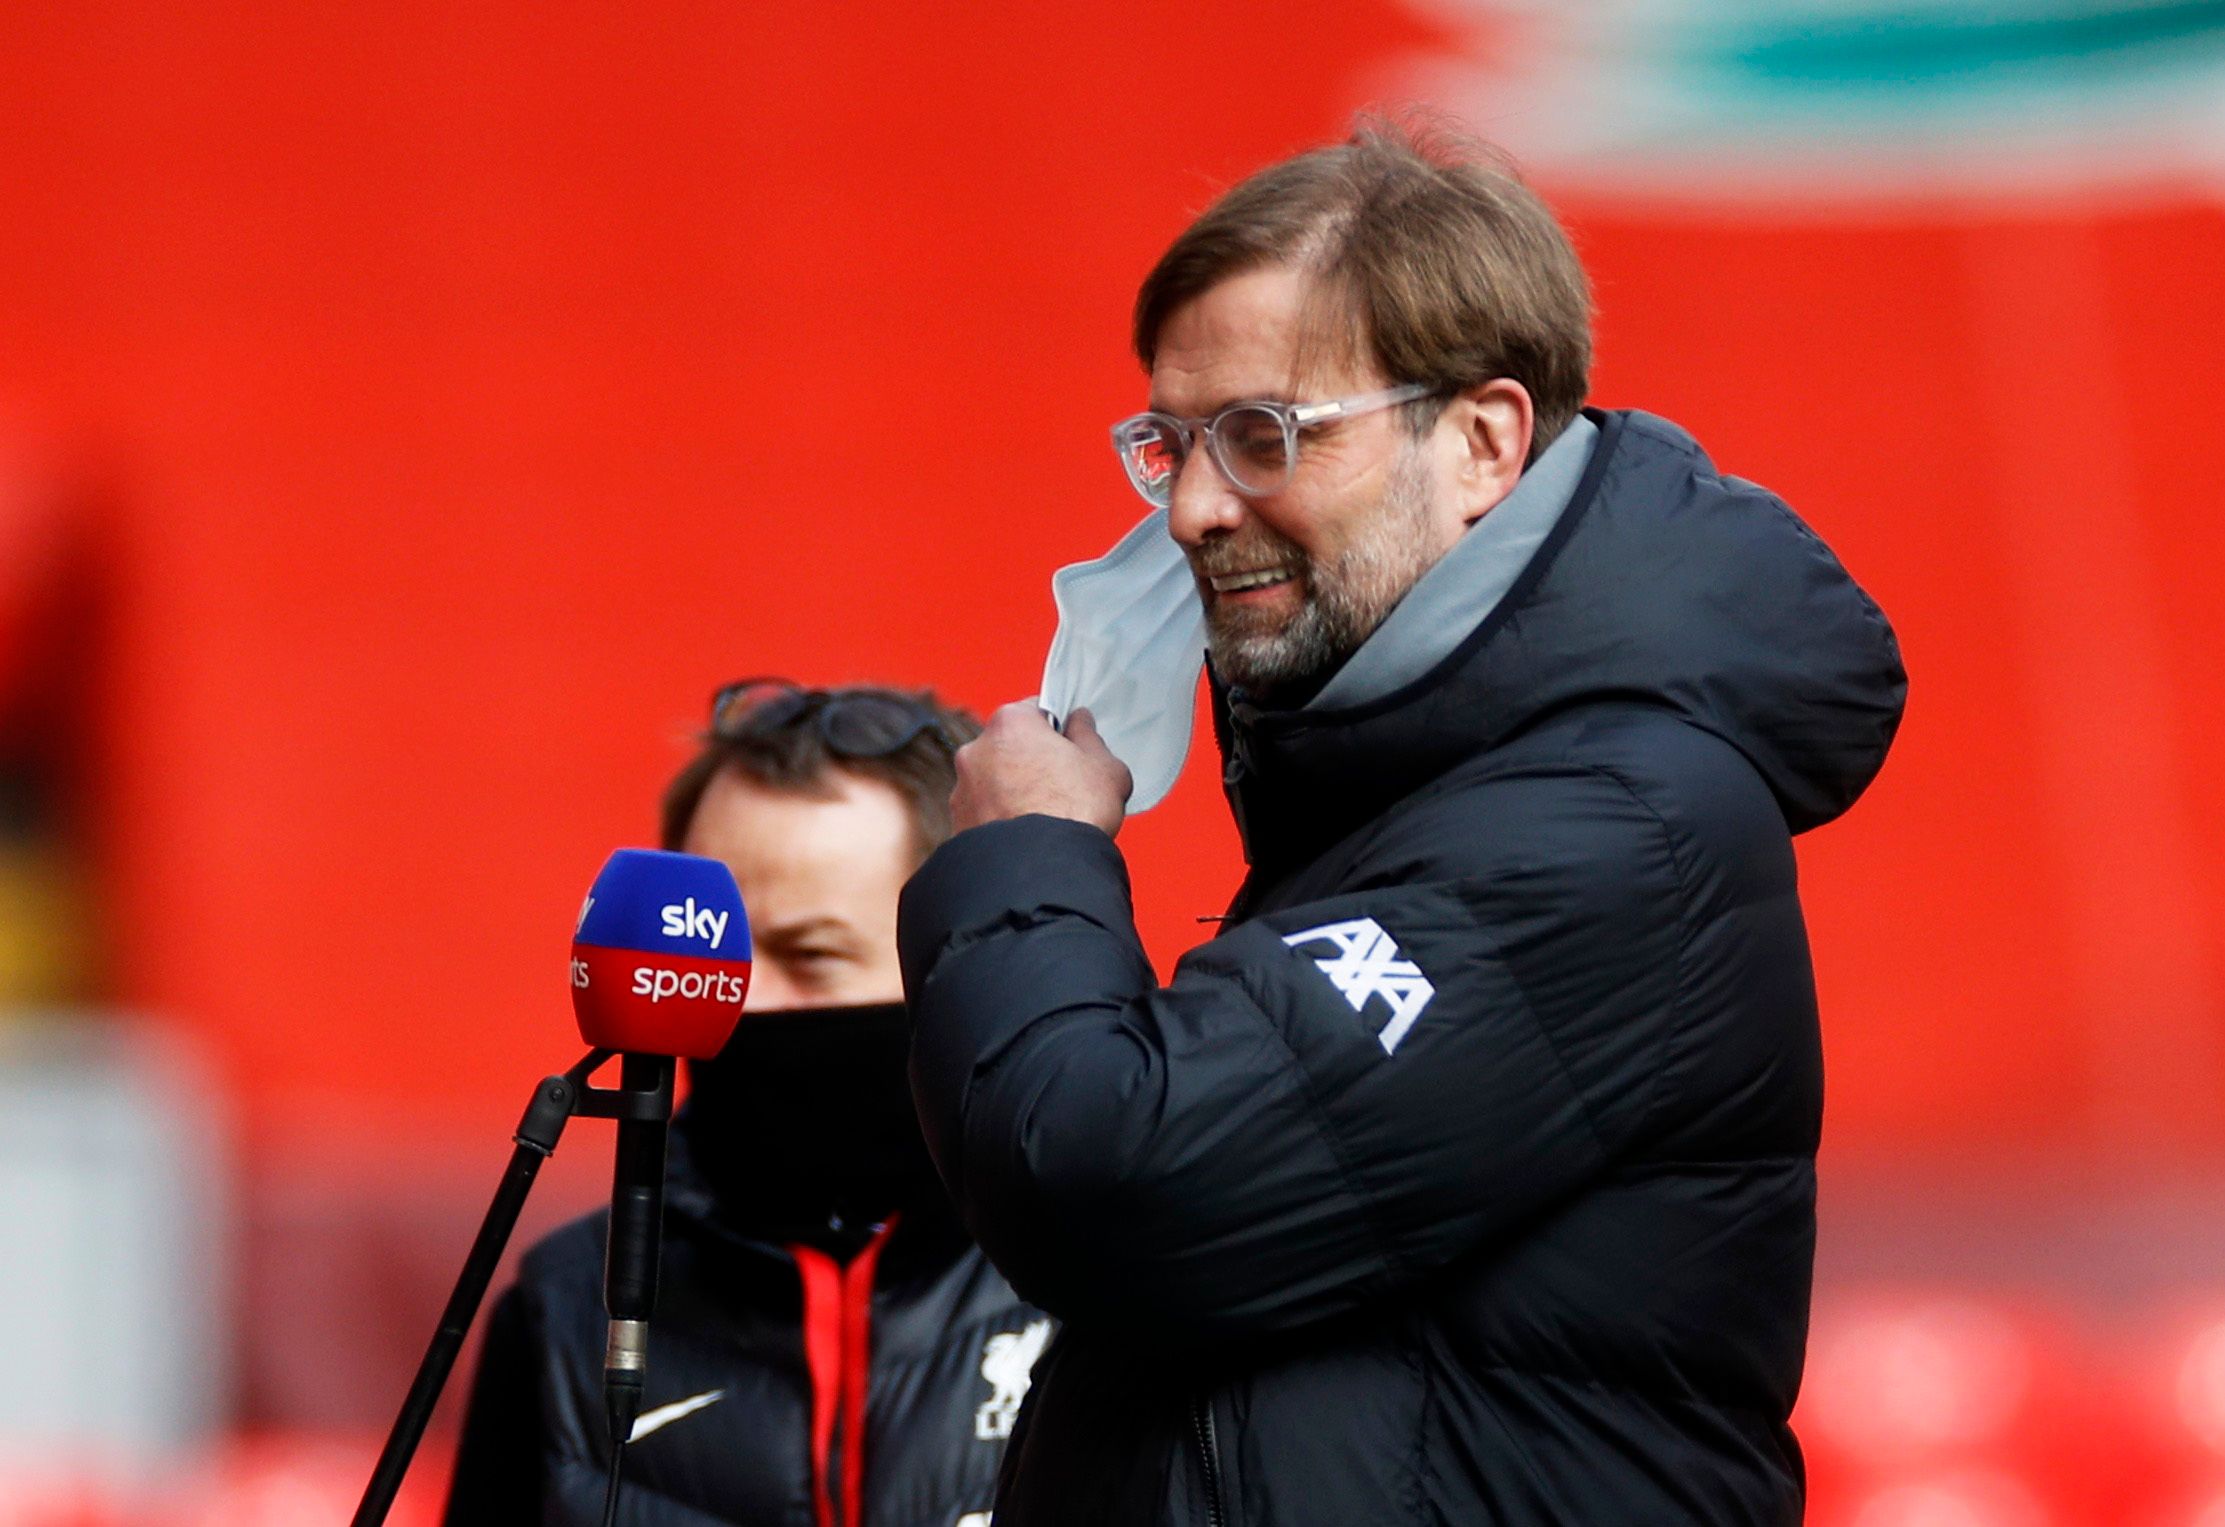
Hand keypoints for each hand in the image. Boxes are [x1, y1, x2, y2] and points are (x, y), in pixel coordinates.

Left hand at [951, 703, 1133, 836]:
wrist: (1041, 871)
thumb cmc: (1073, 813)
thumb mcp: (1106, 767)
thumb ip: (1090, 736)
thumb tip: (1080, 723)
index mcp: (1011, 723)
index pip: (1036, 711)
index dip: (1058, 731)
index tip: (1070, 748)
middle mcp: (977, 749)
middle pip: (1011, 746)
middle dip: (1032, 762)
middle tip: (1062, 787)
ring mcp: (962, 788)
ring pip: (993, 781)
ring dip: (1012, 792)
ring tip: (1043, 818)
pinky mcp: (956, 824)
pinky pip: (983, 814)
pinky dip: (1000, 821)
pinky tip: (1025, 837)